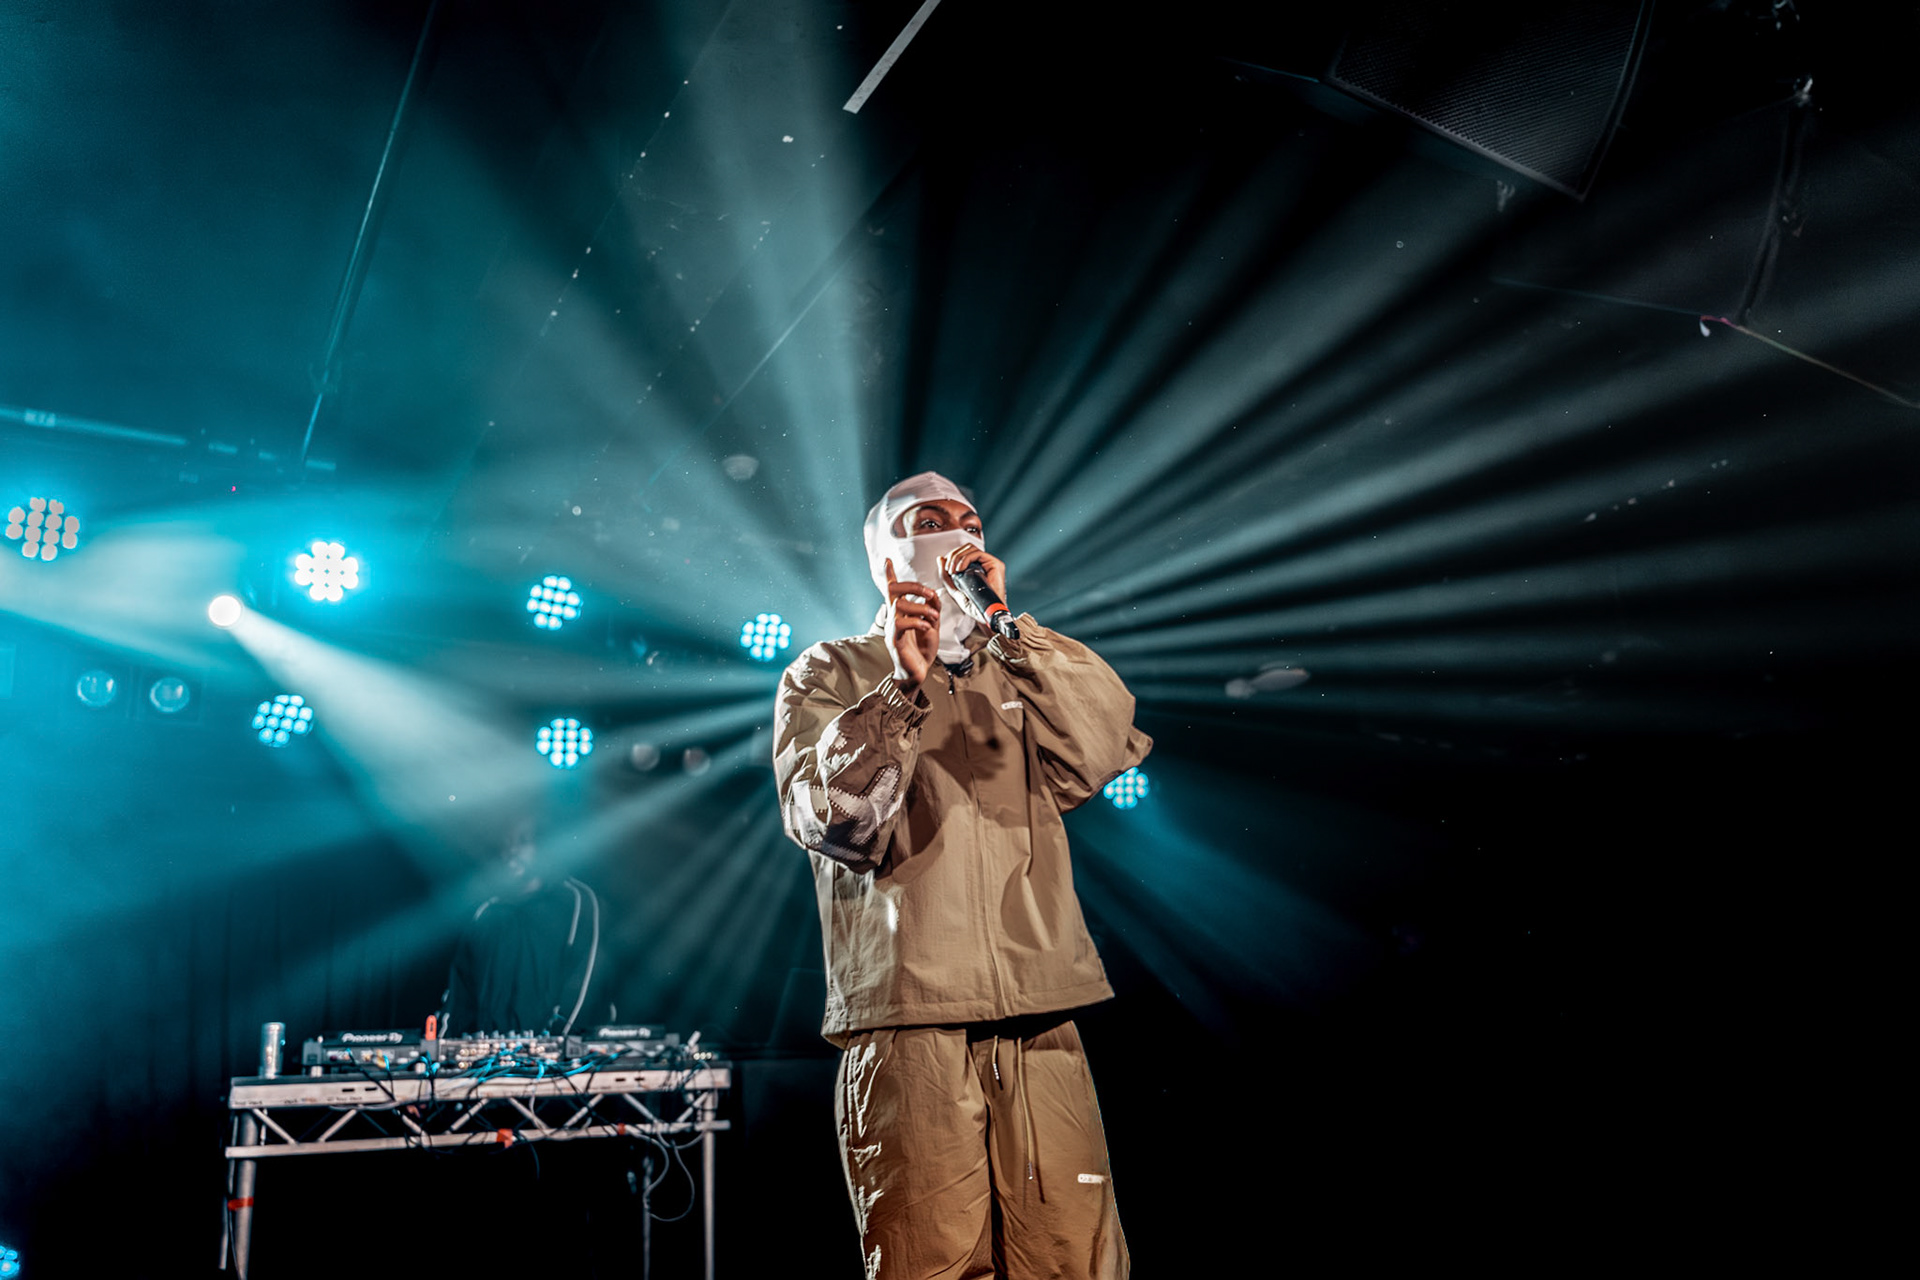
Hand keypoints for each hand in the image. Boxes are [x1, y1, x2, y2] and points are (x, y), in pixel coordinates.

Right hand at [884, 560, 939, 690]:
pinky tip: (927, 627)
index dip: (889, 576)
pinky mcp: (895, 640)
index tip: (887, 561)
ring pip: (899, 605)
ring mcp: (892, 629)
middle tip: (929, 592)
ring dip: (920, 607)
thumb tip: (934, 594)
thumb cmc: (921, 651)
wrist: (916, 674)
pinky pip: (901, 623)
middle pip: (894, 591)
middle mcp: (893, 618)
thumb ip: (932, 610)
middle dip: (913, 586)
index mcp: (901, 614)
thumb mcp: (932, 626)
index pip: (892, 591)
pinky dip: (917, 621)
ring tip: (934, 616)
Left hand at [938, 545, 1008, 623]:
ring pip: (970, 548)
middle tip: (949, 569)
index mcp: (976, 567)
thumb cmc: (973, 606)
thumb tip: (940, 558)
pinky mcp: (995, 564)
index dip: (952, 556)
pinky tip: (960, 570)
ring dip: (957, 557)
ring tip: (953, 571)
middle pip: (966, 548)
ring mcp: (990, 563)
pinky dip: (965, 559)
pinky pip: (977, 554)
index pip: (963, 552)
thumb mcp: (954, 588)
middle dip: (953, 556)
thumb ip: (945, 575)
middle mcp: (984, 563)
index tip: (946, 568)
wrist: (985, 615)